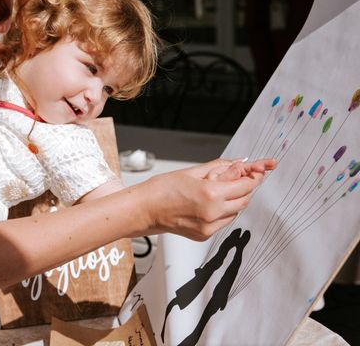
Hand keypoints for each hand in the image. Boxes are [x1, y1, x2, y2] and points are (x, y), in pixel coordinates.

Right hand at [138, 159, 266, 240]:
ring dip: (233, 201)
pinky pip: (223, 222)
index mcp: (211, 194)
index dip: (253, 177)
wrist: (143, 210)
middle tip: (239, 178)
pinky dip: (222, 212)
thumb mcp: (192, 172)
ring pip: (235, 212)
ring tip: (217, 191)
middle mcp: (213, 213)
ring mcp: (209, 227)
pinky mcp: (204, 235)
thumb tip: (239, 164)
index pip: (245, 186)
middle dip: (244, 189)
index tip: (257, 172)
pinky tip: (208, 203)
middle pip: (244, 200)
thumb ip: (219, 167)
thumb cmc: (160, 189)